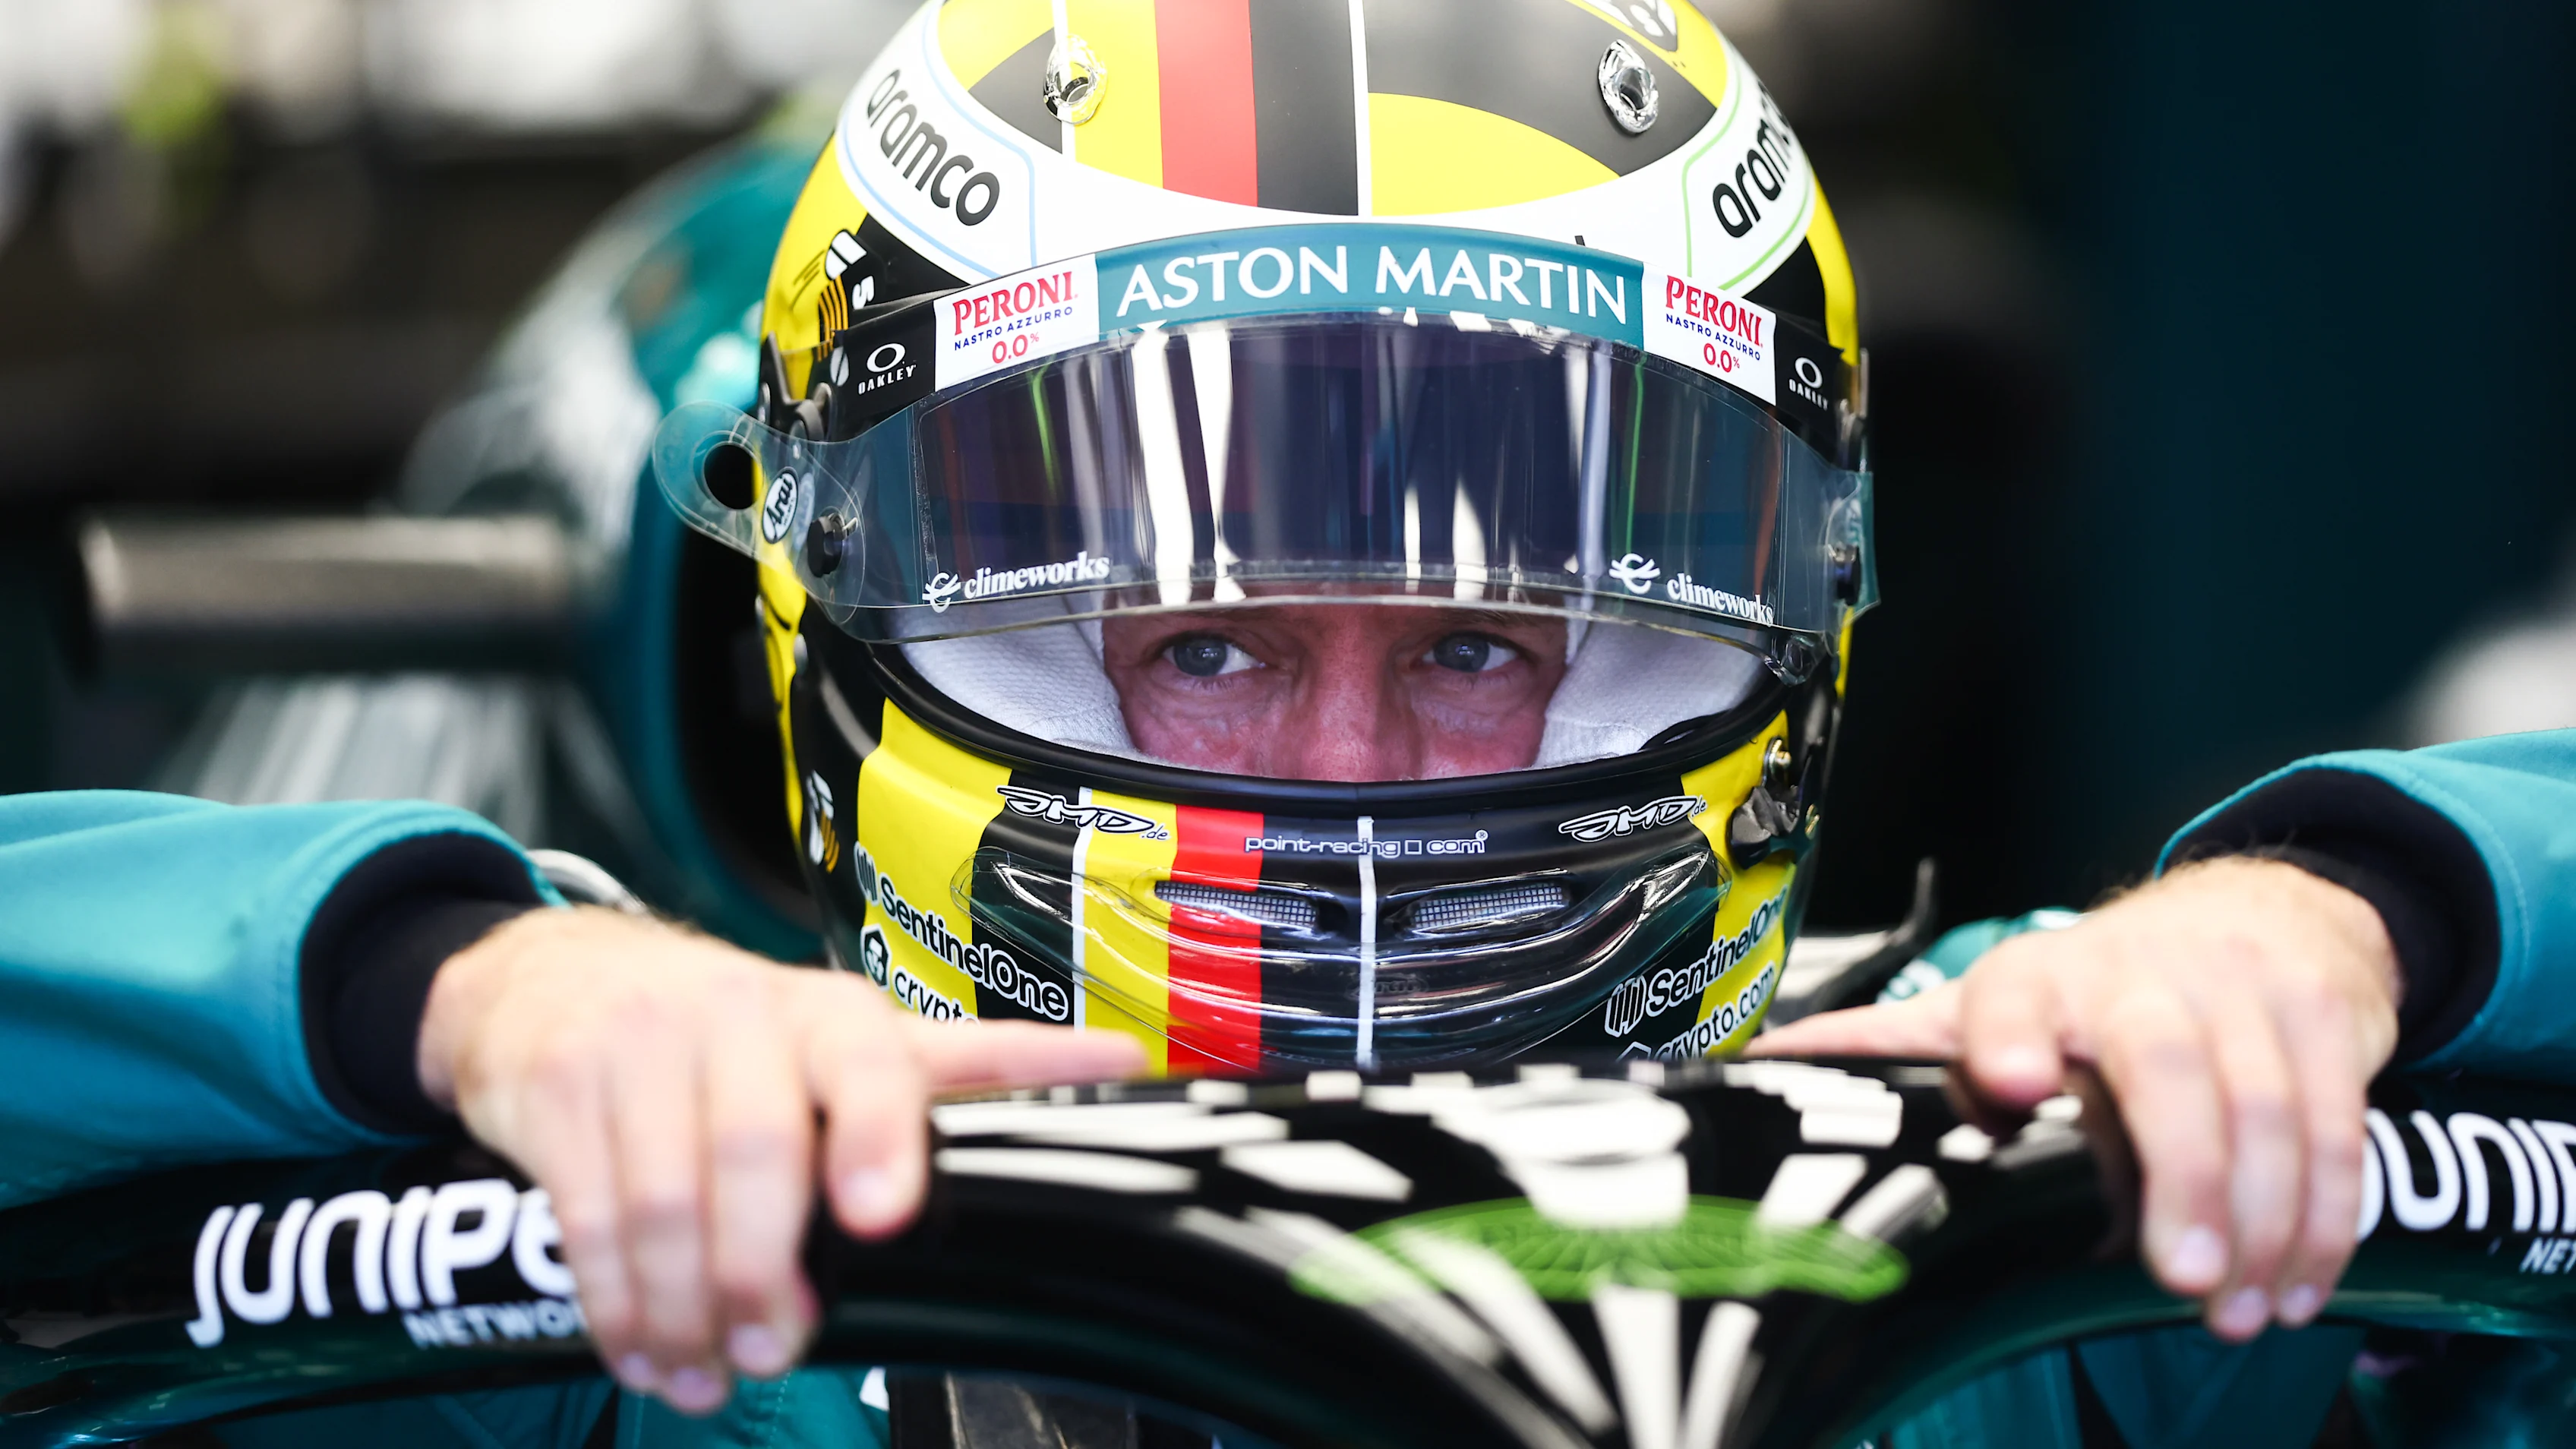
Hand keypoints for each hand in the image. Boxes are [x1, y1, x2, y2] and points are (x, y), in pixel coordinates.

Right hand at [417, 907, 1144, 1412]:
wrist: (559, 978)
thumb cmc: (735, 1030)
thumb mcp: (850, 1035)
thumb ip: (971, 1066)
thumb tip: (1122, 1063)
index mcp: (832, 1016)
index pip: (871, 1067)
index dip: (879, 1137)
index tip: (884, 1215)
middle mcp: (736, 1015)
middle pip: (756, 1156)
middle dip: (765, 1273)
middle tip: (776, 1346)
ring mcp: (637, 1048)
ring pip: (664, 1203)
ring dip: (685, 1310)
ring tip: (707, 1368)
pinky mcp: (556, 1092)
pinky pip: (589, 1219)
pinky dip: (617, 1306)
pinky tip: (645, 1350)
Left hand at [1753, 857, 2400, 1340]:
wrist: (2253, 909)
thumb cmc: (2095, 985)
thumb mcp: (1989, 1003)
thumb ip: (1891, 1050)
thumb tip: (1762, 1077)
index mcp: (2038, 979)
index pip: (2013, 994)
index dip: (2006, 1034)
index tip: (2005, 1079)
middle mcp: (2141, 975)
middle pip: (2163, 1064)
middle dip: (2180, 1173)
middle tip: (2180, 1274)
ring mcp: (2240, 992)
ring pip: (2266, 1105)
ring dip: (2265, 1220)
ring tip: (2239, 1308)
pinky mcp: (2326, 1019)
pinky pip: (2337, 1124)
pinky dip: (2327, 1214)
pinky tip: (2300, 1280)